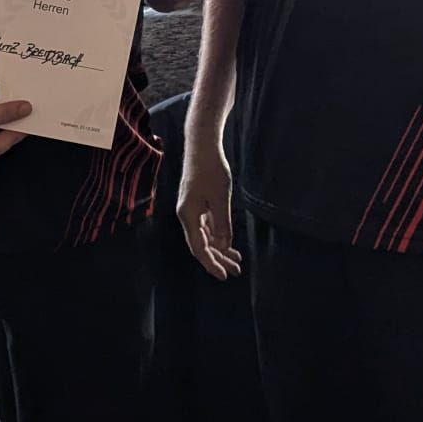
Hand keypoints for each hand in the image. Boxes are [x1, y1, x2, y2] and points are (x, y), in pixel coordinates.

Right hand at [177, 140, 241, 281]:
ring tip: (236, 260)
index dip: (211, 264)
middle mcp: (186, 215)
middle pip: (201, 245)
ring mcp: (191, 210)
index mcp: (188, 216)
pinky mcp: (197, 203)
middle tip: (236, 271)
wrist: (201, 146)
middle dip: (218, 259)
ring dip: (220, 249)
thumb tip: (223, 246)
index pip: (199, 248)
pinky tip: (229, 243)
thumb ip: (222, 223)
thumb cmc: (211, 169)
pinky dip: (217, 235)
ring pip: (205, 236)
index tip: (224, 276)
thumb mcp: (221, 198)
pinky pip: (206, 226)